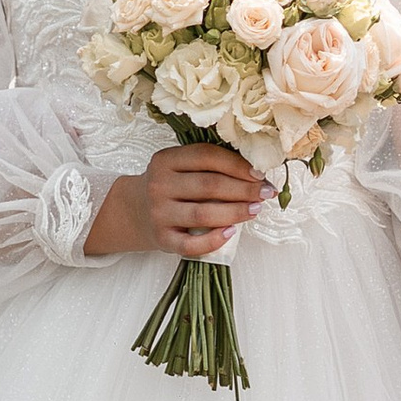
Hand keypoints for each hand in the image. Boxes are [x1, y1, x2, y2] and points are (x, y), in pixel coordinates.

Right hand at [85, 142, 265, 259]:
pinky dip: (214, 240)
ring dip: (236, 212)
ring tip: (256, 210)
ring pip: (203, 214)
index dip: (237, 164)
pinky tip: (232, 233)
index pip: (206, 156)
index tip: (260, 173)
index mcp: (166, 160)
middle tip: (266, 192)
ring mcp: (159, 213)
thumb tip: (255, 173)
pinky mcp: (162, 239)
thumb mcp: (179, 167)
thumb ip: (208, 165)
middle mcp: (159, 185)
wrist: (134, 211)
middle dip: (244, 189)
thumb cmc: (169, 187)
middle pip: (209, 185)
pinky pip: (191, 244)